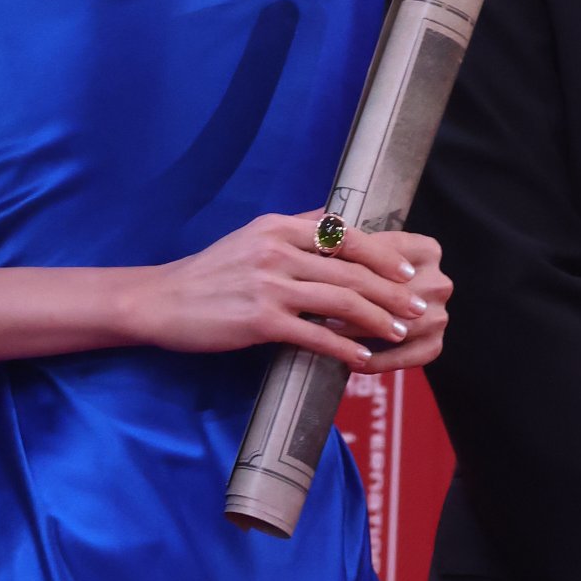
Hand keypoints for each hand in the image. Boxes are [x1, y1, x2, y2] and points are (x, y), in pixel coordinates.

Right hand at [134, 217, 450, 373]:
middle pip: (352, 269)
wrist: (161, 301)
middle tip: (418, 308)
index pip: (346, 235)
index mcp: (279, 226)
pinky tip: (361, 359)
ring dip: (377, 320)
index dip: (384, 254)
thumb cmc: (210, 274)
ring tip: (398, 334)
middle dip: (392, 291)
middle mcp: (278, 249)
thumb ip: (294, 230)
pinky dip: (344, 348)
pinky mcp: (259, 320)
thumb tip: (334, 220)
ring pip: (340, 300)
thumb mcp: (252, 237)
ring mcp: (268, 284)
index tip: (408, 271)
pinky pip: (314, 335)